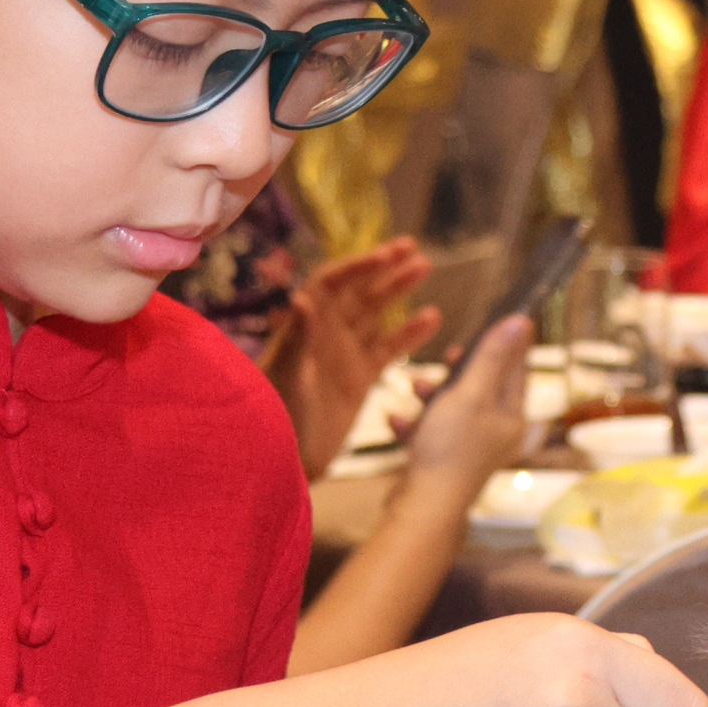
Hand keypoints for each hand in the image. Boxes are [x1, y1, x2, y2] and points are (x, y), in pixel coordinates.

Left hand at [267, 238, 441, 477]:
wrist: (284, 459)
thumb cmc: (274, 414)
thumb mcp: (285, 375)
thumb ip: (296, 338)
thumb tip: (302, 298)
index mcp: (304, 326)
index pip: (331, 282)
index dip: (357, 265)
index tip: (386, 254)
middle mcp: (325, 334)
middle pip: (358, 290)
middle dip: (384, 268)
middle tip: (413, 248)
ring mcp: (344, 355)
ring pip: (376, 313)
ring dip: (399, 290)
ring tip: (426, 267)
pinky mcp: (360, 378)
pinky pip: (388, 348)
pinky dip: (410, 333)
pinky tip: (433, 317)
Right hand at [403, 315, 532, 494]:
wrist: (422, 507)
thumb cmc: (450, 450)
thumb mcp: (470, 394)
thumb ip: (492, 358)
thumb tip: (520, 322)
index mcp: (512, 417)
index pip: (517, 369)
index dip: (505, 343)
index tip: (495, 320)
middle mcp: (496, 433)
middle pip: (483, 386)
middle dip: (459, 371)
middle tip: (448, 357)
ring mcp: (470, 448)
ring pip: (453, 407)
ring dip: (431, 396)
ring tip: (414, 389)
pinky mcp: (445, 460)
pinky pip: (430, 431)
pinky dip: (414, 424)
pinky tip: (397, 422)